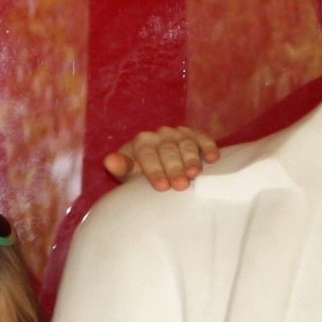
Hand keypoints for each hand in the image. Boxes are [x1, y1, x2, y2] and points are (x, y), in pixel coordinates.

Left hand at [103, 125, 219, 190]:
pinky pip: (203, 138)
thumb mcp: (129, 174)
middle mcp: (160, 134)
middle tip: (181, 185)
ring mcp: (179, 134)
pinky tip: (213, 158)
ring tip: (196, 174)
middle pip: (168, 150)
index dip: (155, 171)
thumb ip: (122, 168)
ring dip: (192, 159)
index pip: (147, 155)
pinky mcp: (195, 135)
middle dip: (175, 168)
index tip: (162, 187)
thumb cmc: (143, 174)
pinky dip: (208, 146)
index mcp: (142, 142)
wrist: (160, 165)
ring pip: (186, 144)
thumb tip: (108, 161)